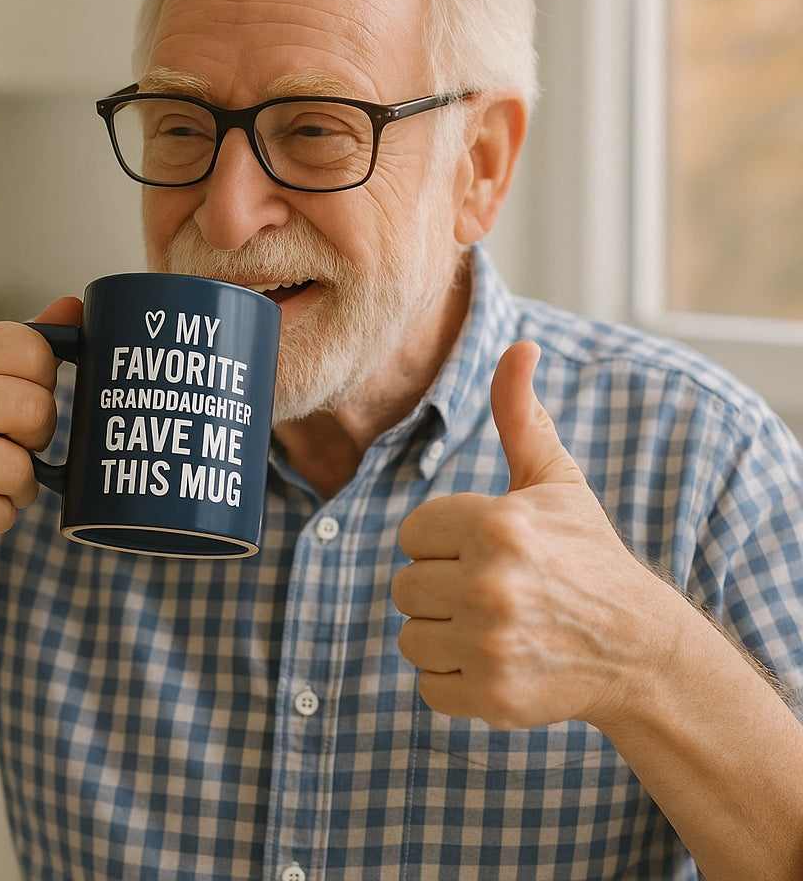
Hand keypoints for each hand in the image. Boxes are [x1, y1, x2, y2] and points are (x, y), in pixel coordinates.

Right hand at [0, 296, 82, 572]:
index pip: (34, 351)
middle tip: (1, 447)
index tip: (15, 402)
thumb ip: (26, 348)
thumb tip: (75, 306)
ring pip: (22, 468)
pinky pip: (3, 510)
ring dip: (16, 486)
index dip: (42, 385)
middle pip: (35, 409)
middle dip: (34, 440)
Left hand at [392, 340, 661, 730]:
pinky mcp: (493, 697)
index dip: (442, 542)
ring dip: (443, 633)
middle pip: (404, 586)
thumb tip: (519, 345)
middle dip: (440, 587)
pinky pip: (428, 685)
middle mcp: (491, 583)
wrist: (637, 646)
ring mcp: (491, 644)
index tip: (483, 549)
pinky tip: (497, 660)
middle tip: (492, 590)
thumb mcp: (555, 479)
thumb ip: (520, 414)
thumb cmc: (585, 553)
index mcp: (497, 524)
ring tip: (494, 624)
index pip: (411, 534)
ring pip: (410, 637)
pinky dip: (455, 677)